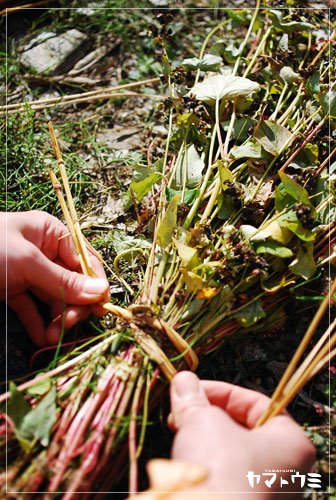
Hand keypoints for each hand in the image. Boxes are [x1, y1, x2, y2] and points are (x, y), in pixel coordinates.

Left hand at [0, 211, 109, 345]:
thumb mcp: (27, 262)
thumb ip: (63, 280)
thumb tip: (101, 292)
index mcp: (52, 234)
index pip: (85, 259)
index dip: (95, 283)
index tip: (100, 308)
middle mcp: (44, 253)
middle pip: (73, 282)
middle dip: (73, 305)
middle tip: (66, 324)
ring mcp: (29, 273)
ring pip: (55, 298)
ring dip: (56, 319)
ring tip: (51, 337)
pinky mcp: (13, 291)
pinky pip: (33, 308)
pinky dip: (38, 323)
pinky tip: (41, 337)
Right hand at [169, 372, 314, 498]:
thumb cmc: (220, 471)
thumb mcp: (203, 422)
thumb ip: (194, 399)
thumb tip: (183, 381)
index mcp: (291, 443)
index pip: (255, 403)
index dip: (220, 391)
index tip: (193, 389)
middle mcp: (285, 470)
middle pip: (241, 428)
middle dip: (206, 414)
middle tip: (181, 409)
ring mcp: (264, 493)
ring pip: (229, 454)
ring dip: (202, 437)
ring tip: (177, 430)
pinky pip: (223, 477)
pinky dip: (203, 464)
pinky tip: (182, 459)